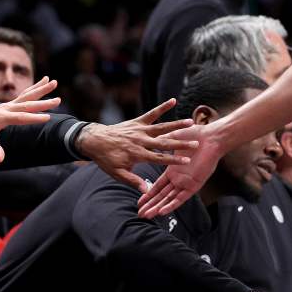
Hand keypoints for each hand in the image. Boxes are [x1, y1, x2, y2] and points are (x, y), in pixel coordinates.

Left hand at [0, 77, 60, 162]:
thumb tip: (0, 159)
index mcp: (0, 118)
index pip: (20, 118)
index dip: (33, 118)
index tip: (48, 117)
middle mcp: (5, 108)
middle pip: (27, 104)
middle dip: (43, 103)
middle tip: (58, 100)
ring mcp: (8, 104)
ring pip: (27, 95)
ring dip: (41, 89)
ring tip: (54, 82)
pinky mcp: (11, 103)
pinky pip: (25, 94)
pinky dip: (35, 87)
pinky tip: (44, 81)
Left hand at [74, 98, 199, 191]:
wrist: (96, 140)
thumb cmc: (107, 159)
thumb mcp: (117, 174)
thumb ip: (133, 181)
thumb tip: (146, 191)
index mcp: (138, 154)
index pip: (159, 158)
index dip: (173, 160)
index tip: (187, 162)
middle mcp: (141, 140)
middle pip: (164, 142)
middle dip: (181, 143)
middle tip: (196, 143)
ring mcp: (140, 129)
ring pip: (161, 127)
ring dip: (176, 124)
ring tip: (190, 122)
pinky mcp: (138, 121)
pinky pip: (152, 113)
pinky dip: (162, 107)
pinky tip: (173, 101)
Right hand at [137, 121, 221, 216]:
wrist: (210, 138)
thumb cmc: (195, 135)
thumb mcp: (174, 138)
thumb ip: (163, 143)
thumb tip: (150, 142)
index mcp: (173, 170)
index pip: (158, 185)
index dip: (149, 193)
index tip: (139, 201)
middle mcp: (178, 178)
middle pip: (161, 195)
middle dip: (150, 204)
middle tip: (140, 214)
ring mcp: (186, 183)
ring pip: (169, 199)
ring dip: (158, 207)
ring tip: (147, 215)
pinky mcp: (194, 185)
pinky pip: (181, 198)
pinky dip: (171, 205)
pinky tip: (162, 211)